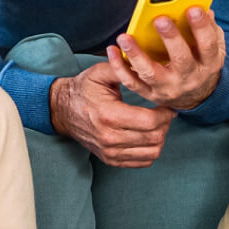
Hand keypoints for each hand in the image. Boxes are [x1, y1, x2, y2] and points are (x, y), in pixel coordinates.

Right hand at [50, 64, 174, 167]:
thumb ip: (123, 69)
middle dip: (165, 124)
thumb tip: (144, 66)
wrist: (62, 111)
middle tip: (164, 113)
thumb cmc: (83, 90)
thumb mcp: (100, 73)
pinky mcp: (111, 160)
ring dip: (160, 138)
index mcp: (108, 115)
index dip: (165, 113)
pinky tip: (147, 136)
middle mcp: (109, 137)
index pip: (150, 121)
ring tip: (156, 125)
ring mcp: (110, 152)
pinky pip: (143, 162)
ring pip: (153, 152)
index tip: (166, 105)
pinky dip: (151, 150)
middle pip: (154, 137)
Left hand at [107, 6, 225, 110]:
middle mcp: (189, 78)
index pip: (208, 45)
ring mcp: (168, 88)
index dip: (201, 27)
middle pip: (181, 59)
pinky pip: (132, 82)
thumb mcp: (213, 48)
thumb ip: (209, 28)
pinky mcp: (150, 93)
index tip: (193, 8)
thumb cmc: (202, 63)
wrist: (196, 96)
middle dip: (171, 38)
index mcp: (208, 64)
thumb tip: (202, 8)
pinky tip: (113, 50)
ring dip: (136, 54)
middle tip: (160, 19)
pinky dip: (120, 67)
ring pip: (151, 73)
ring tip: (125, 37)